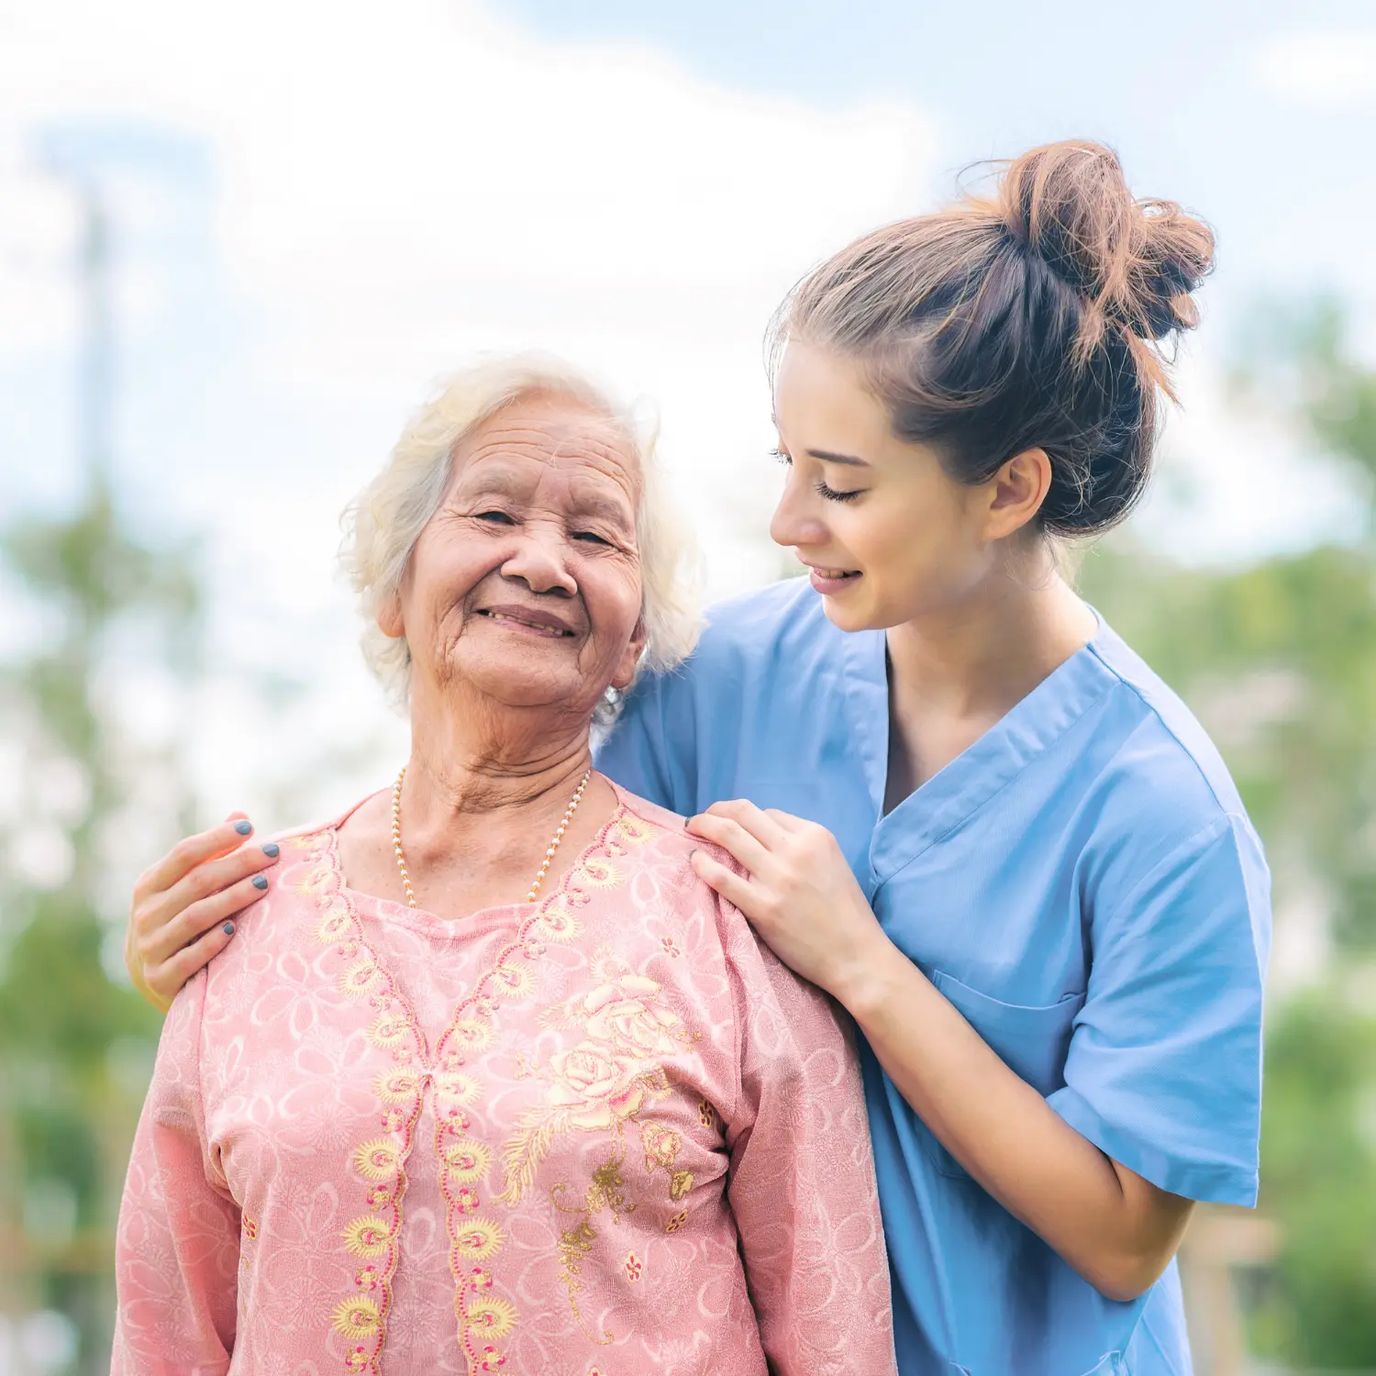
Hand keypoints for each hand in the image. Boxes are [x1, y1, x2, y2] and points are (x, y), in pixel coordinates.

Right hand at [126, 812, 280, 1012]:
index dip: (216, 838)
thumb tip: (240, 816)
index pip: (183, 854)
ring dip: (232, 899)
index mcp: (150, 885)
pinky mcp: (161, 977)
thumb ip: (210, 855)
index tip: (249, 828)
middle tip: (273, 854)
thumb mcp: (184, 887)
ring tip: (264, 885)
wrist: (153, 978)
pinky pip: (189, 957)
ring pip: (195, 916)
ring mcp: (151, 946)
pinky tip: (234, 930)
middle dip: (238, 864)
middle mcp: (146, 913)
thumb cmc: (177, 919)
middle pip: (197, 881)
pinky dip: (211, 943)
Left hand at [686, 800, 889, 998]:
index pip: (768, 813)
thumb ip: (802, 846)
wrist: (855, 956)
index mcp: (815, 836)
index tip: (732, 824)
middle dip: (717, 810)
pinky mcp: (764, 908)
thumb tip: (761, 837)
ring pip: (729, 835)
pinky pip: (722, 878)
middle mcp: (796, 851)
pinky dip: (702, 864)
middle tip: (701, 818)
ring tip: (691, 829)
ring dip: (704, 826)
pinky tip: (694, 861)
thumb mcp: (832, 862)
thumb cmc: (846, 913)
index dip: (746, 817)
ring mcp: (778, 879)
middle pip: (743, 814)